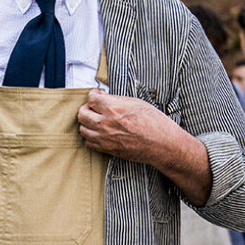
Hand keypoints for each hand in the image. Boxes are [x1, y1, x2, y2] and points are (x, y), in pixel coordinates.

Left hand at [78, 89, 212, 204]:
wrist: (162, 144)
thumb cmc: (154, 122)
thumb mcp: (136, 103)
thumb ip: (116, 100)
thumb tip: (104, 98)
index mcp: (113, 109)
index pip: (91, 98)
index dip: (93, 95)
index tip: (96, 95)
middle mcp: (106, 124)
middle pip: (82, 114)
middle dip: (86, 108)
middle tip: (93, 107)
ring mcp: (105, 138)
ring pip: (83, 129)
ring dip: (87, 123)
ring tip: (95, 120)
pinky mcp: (108, 150)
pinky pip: (90, 143)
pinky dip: (91, 136)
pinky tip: (99, 132)